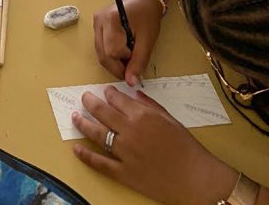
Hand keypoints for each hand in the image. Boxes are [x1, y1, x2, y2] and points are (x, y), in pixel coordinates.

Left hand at [72, 88, 236, 204]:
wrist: (196, 179)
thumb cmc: (187, 147)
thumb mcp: (170, 119)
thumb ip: (150, 105)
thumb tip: (134, 94)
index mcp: (142, 115)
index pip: (117, 99)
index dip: (109, 94)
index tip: (105, 92)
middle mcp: (129, 131)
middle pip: (102, 112)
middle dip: (90, 102)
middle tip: (84, 98)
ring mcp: (124, 153)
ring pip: (96, 134)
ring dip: (83, 123)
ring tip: (75, 117)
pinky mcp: (124, 174)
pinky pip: (100, 163)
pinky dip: (86, 156)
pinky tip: (76, 148)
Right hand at [93, 0, 162, 84]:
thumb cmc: (147, 16)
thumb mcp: (147, 40)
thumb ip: (139, 61)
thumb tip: (131, 82)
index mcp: (110, 19)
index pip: (112, 52)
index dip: (124, 63)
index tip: (136, 59)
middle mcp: (98, 21)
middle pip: (103, 55)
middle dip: (118, 66)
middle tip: (133, 64)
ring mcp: (95, 23)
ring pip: (100, 54)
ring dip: (114, 61)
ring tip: (129, 54)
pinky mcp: (97, 26)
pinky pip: (101, 48)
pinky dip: (111, 55)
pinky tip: (123, 50)